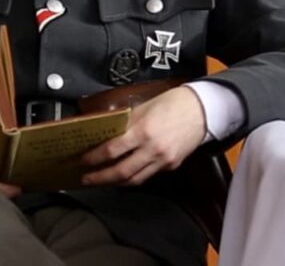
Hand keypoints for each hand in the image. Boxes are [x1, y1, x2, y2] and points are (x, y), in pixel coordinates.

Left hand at [80, 86, 206, 186]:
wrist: (202, 109)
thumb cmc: (172, 102)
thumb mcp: (143, 107)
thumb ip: (125, 122)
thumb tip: (105, 134)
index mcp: (143, 131)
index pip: (112, 150)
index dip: (94, 158)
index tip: (82, 161)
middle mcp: (153, 149)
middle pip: (121, 172)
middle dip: (100, 178)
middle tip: (86, 179)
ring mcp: (163, 160)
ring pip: (135, 179)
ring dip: (115, 182)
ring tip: (102, 180)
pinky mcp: (171, 165)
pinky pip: (148, 175)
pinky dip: (134, 177)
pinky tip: (124, 175)